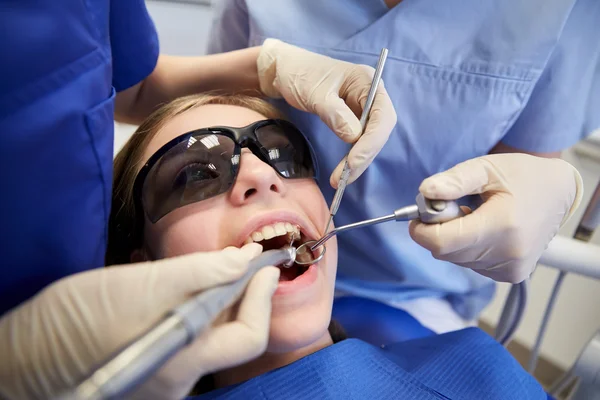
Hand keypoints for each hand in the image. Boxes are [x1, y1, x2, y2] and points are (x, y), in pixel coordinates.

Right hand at [0, 243, 279, 399]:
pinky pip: (190, 340)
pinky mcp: (152, 371)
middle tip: (246, 263)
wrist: (24, 355)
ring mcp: (165, 380)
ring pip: (211, 336)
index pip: (248, 335)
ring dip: (220, 301)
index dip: (262, 295)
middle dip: (245, 297)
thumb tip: (242, 261)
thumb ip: (199, 273)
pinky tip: (185, 290)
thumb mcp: (142, 285)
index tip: (265, 262)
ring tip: (215, 270)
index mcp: (183, 362)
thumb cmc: (77, 319)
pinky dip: (197, 311)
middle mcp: (180, 380)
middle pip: (233, 337)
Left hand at [257, 38, 396, 186]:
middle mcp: (370, 95)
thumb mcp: (315, 93)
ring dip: (358, 162)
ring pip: (369, 140)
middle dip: (364, 156)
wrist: (285, 70)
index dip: (372, 142)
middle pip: (379, 131)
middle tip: (344, 177)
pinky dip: (351, 157)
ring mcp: (362, 108)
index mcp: (367, 81)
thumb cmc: (299, 74)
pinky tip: (342, 171)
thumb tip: (354, 137)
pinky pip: (358, 141)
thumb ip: (335, 114)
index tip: (354, 162)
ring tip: (340, 180)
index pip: (382, 115)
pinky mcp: (352, 119)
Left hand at [409, 154, 582, 282]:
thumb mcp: (486, 167)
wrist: (559, 192)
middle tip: (455, 206)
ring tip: (475, 215)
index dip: (422, 229)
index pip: (441, 242)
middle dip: (439, 229)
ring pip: (456, 259)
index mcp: (502, 226)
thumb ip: (455, 180)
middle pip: (445, 251)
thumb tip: (425, 191)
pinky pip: (470, 264)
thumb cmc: (523, 176)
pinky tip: (485, 230)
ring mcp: (511, 269)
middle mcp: (508, 254)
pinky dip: (468, 248)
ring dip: (454, 238)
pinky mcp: (511, 275)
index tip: (421, 212)